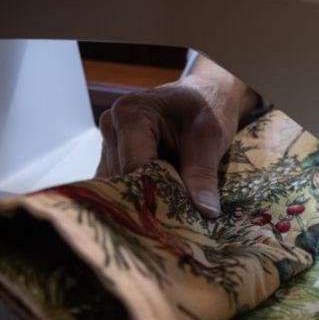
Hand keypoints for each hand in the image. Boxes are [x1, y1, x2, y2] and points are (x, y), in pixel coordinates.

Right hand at [95, 59, 257, 217]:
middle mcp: (111, 127)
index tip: (176, 219)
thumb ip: (203, 174)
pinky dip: (140, 198)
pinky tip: (160, 208)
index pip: (134, 167)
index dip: (155, 195)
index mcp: (130, 115)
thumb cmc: (207, 108)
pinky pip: (120, 185)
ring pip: (119, 186)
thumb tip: (206, 212)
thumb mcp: (210, 137)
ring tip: (171, 216)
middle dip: (150, 201)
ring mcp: (108, 143)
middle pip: (123, 178)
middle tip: (177, 223)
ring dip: (144, 201)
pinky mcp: (113, 158)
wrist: (204, 96)